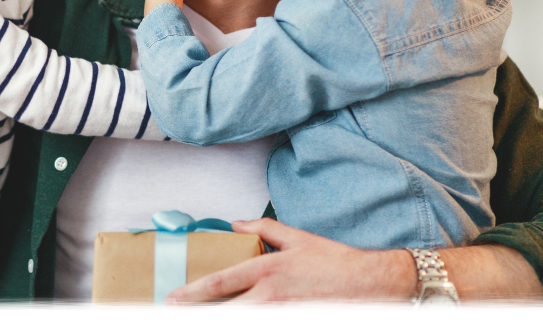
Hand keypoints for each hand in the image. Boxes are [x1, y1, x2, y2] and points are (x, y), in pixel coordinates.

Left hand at [166, 218, 413, 302]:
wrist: (369, 284)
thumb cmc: (333, 261)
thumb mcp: (296, 237)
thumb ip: (262, 229)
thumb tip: (235, 224)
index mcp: (268, 269)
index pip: (221, 282)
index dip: (194, 292)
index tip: (173, 297)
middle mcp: (271, 296)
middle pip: (225, 311)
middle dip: (197, 314)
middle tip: (174, 314)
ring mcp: (282, 314)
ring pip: (241, 322)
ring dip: (218, 320)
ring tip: (197, 319)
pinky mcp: (294, 322)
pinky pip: (263, 326)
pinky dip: (244, 323)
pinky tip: (234, 320)